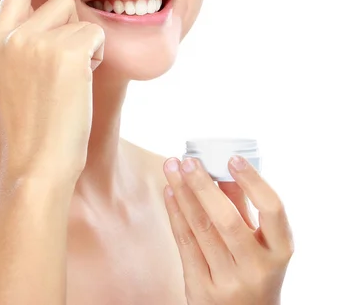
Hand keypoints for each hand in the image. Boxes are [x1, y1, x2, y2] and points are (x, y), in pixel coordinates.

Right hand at [0, 0, 105, 183]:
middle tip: (63, 71)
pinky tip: (80, 84)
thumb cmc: (28, 129)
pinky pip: (96, 35)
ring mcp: (34, 41)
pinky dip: (97, 57)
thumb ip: (14, 47)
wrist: (36, 164)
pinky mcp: (64, 50)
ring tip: (69, 81)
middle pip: (57, 3)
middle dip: (69, 29)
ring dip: (84, 45)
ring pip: (79, 19)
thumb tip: (31, 23)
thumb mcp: (6, 82)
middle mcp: (10, 36)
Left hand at [163, 155, 293, 304]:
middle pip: (227, 219)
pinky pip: (185, 243)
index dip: (253, 182)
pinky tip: (169, 192)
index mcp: (279, 251)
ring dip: (183, 193)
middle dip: (203, 185)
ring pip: (201, 228)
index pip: (273, 210)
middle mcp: (256, 268)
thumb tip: (222, 166)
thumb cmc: (252, 270)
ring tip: (171, 167)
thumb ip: (243, 206)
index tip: (233, 158)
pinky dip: (176, 213)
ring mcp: (229, 282)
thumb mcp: (258, 242)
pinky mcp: (202, 289)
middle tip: (187, 161)